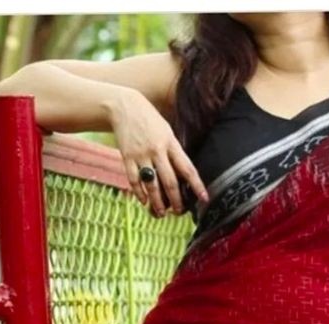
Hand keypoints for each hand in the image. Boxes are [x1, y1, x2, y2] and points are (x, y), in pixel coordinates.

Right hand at [106, 86, 208, 216]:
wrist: (124, 106)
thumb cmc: (150, 120)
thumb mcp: (167, 131)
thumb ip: (175, 150)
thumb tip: (184, 174)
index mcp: (170, 143)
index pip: (187, 168)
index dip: (197, 185)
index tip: (205, 199)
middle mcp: (157, 150)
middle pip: (170, 181)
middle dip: (176, 201)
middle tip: (179, 212)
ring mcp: (141, 155)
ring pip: (152, 185)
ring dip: (157, 202)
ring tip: (161, 213)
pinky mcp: (127, 157)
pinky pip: (134, 180)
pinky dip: (139, 193)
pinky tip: (144, 201)